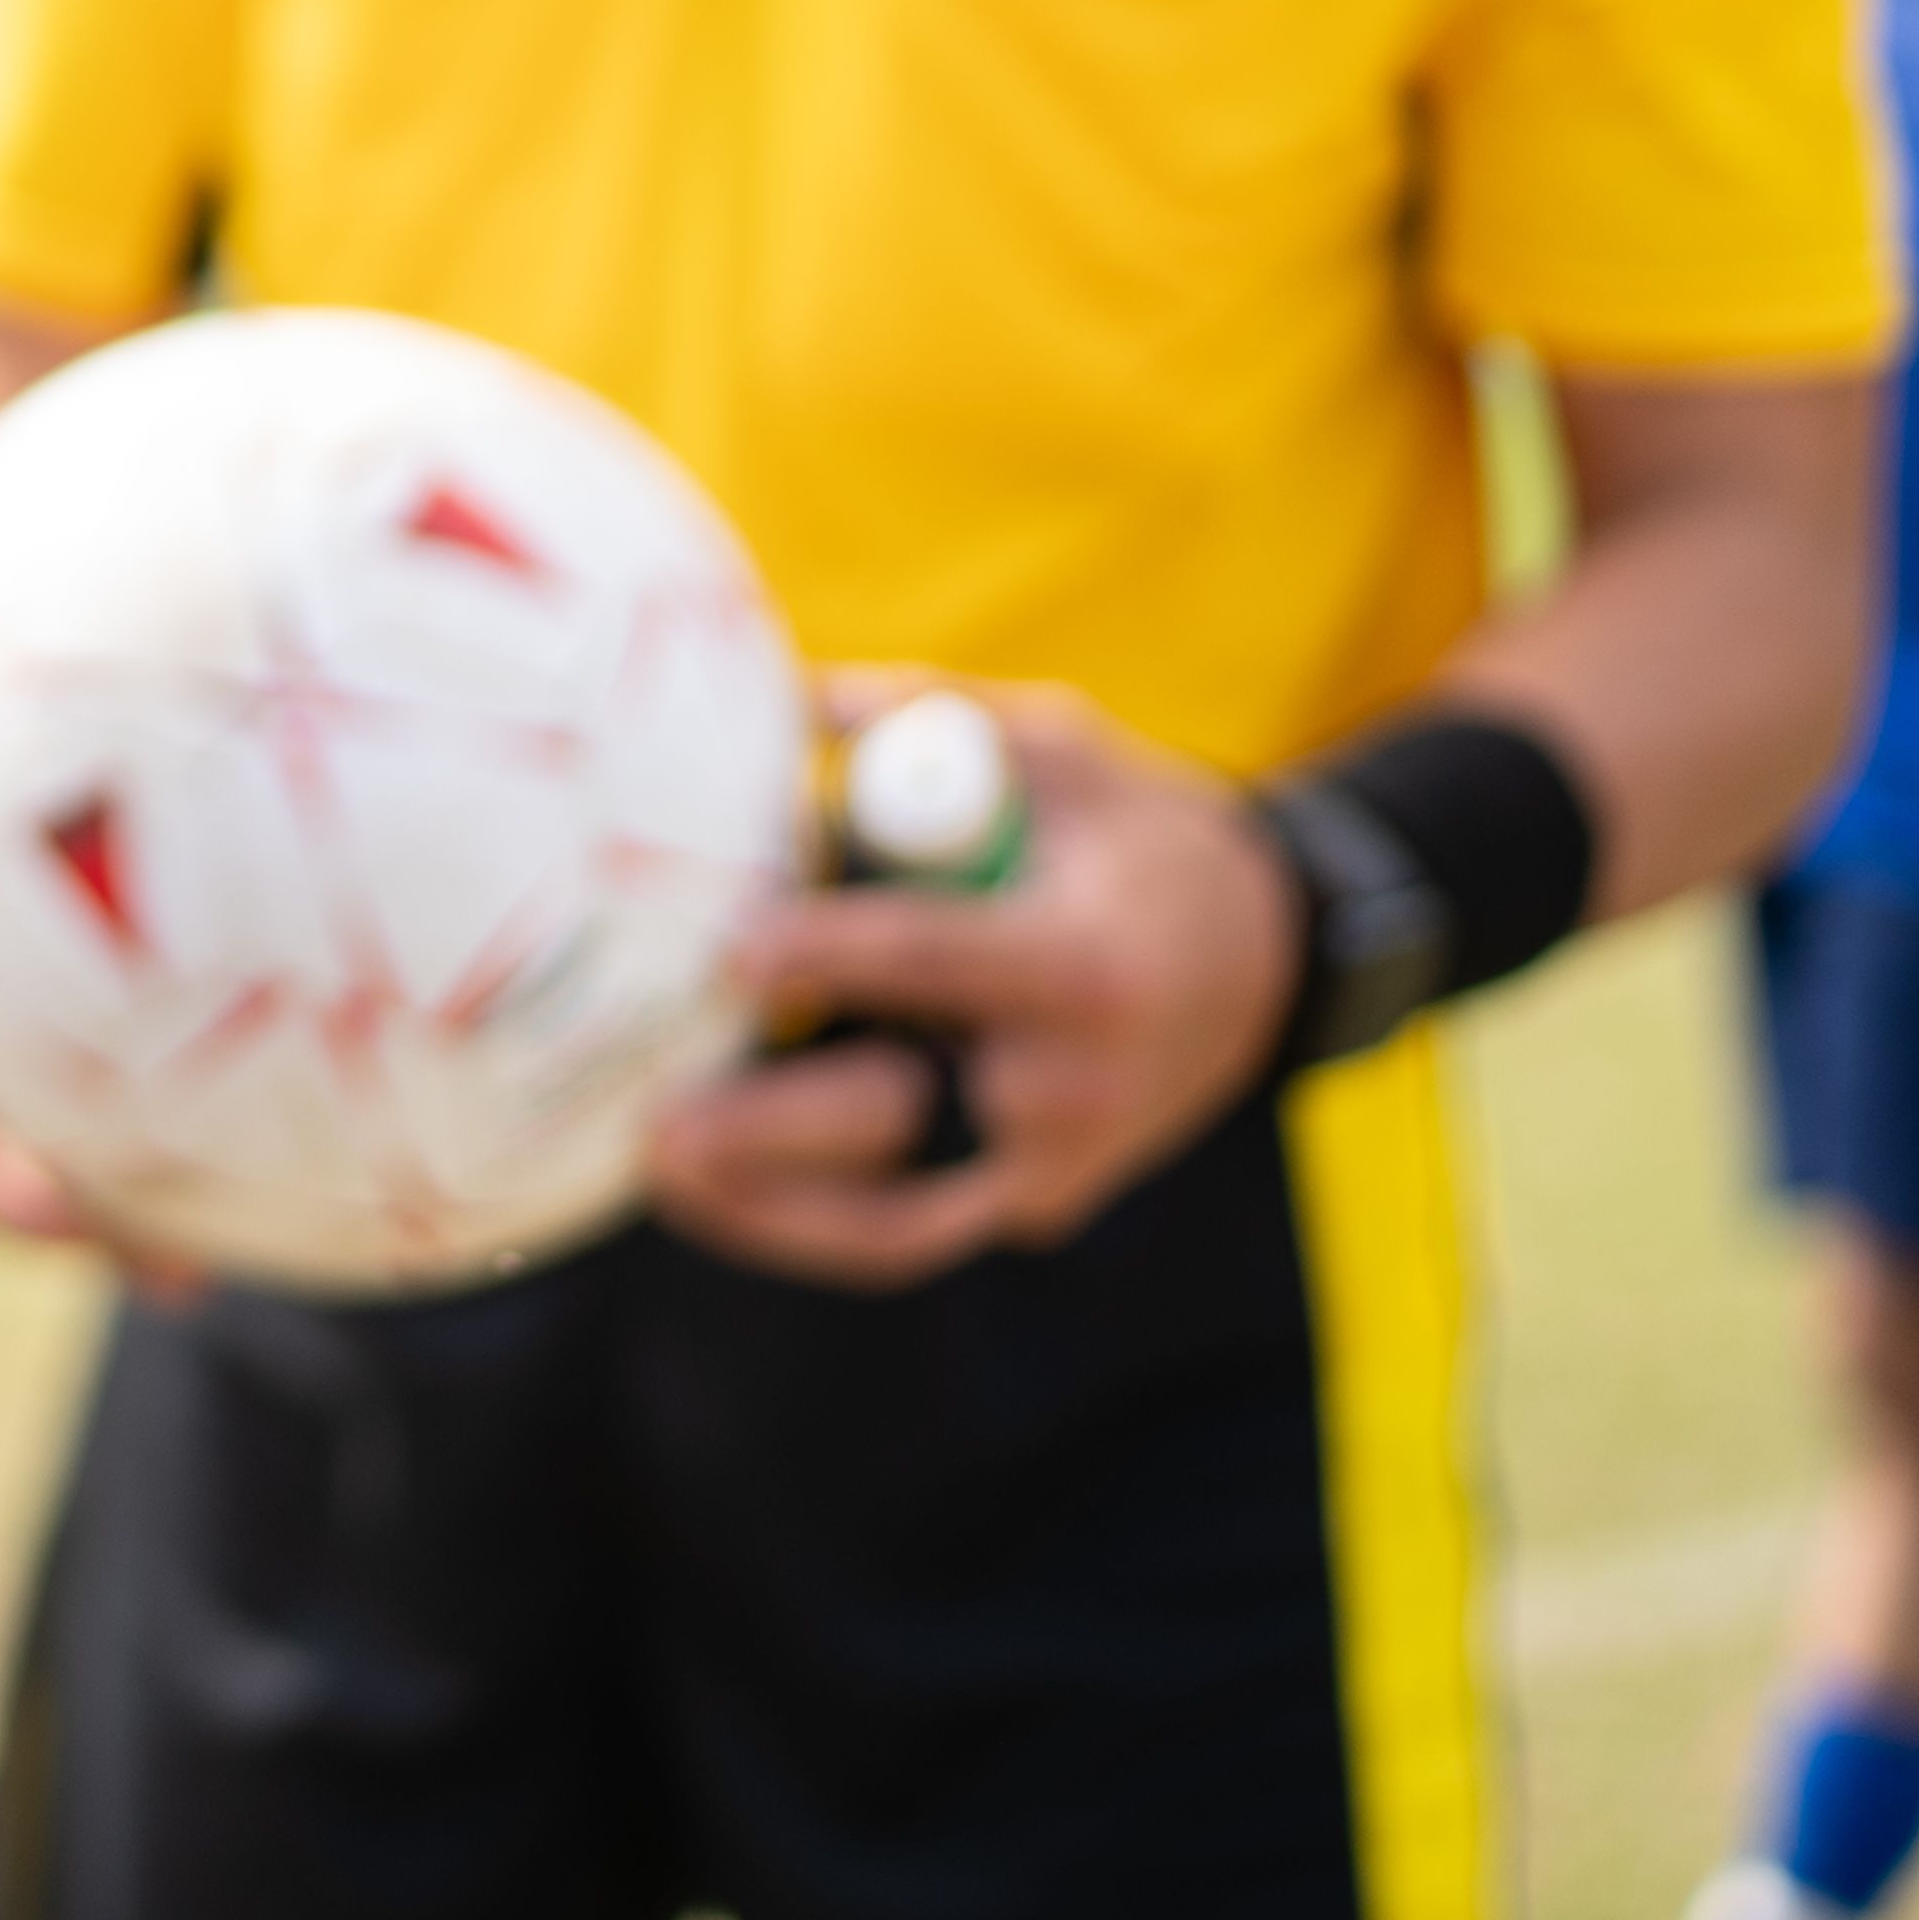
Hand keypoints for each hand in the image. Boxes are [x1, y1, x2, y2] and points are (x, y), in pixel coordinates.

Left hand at [640, 669, 1299, 1289]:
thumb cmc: (1140, 837)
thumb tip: (789, 689)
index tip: (729, 953)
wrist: (1264, 961)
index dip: (831, 956)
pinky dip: (807, 1224)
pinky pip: (911, 1230)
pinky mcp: (1037, 1203)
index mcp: (1085, 964)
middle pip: (901, 1119)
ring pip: (896, 1220)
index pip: (939, 961)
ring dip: (767, 1210)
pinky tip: (711, 1197)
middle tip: (654, 1112)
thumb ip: (932, 717)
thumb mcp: (1064, 751)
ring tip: (655, 1170)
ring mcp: (1059, 1165)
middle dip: (773, 1127)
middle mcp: (1075, 1084)